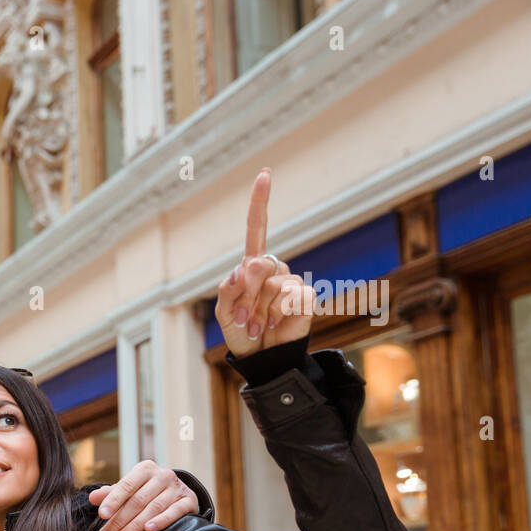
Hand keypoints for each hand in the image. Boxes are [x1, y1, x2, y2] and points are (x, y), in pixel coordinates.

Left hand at [87, 460, 198, 530]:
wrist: (179, 493)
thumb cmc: (148, 491)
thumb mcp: (130, 490)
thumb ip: (111, 493)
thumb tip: (92, 498)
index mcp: (145, 469)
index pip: (126, 485)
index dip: (113, 500)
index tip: (102, 515)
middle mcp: (163, 475)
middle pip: (138, 500)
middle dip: (120, 520)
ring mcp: (177, 488)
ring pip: (153, 508)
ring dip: (135, 525)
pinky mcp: (189, 501)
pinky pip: (174, 512)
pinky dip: (161, 521)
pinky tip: (149, 530)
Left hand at [215, 168, 315, 357]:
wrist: (261, 357)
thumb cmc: (241, 332)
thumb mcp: (224, 313)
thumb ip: (228, 290)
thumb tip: (243, 269)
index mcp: (251, 266)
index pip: (257, 229)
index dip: (260, 202)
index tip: (265, 174)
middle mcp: (273, 269)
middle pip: (258, 265)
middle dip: (245, 295)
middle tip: (242, 317)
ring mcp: (291, 282)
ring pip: (272, 286)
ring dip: (258, 311)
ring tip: (258, 325)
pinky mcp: (306, 297)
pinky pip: (290, 297)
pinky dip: (277, 314)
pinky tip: (276, 324)